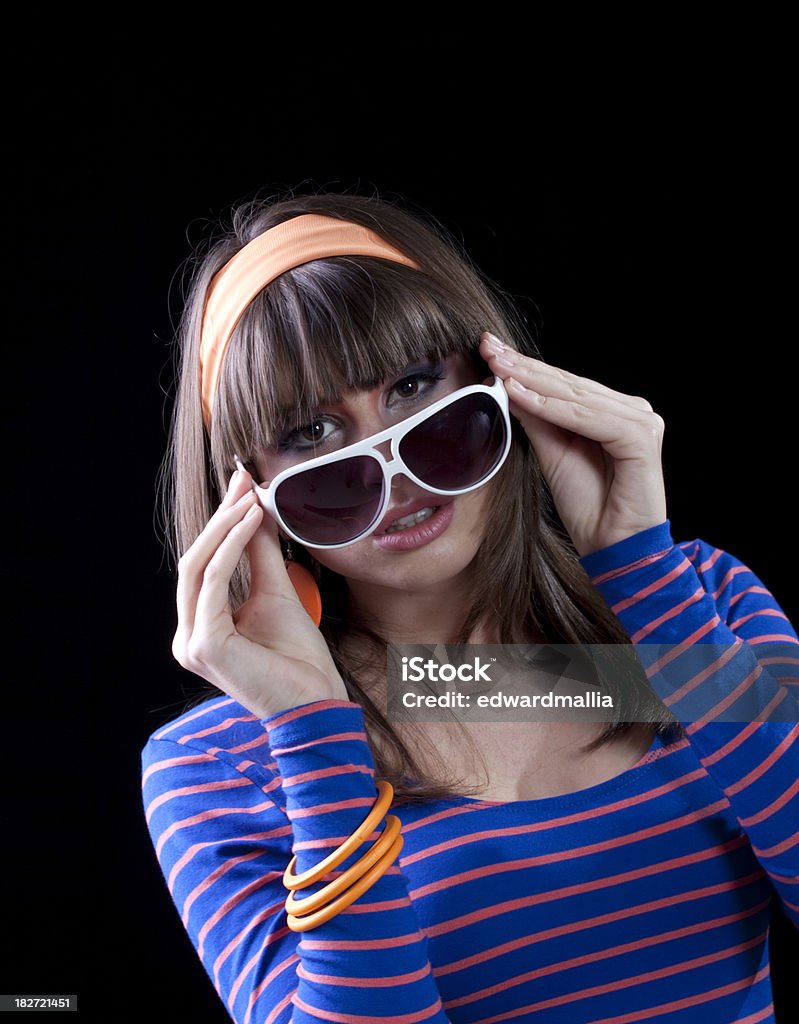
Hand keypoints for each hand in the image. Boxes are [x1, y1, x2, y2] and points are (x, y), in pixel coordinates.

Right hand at [171, 468, 349, 718]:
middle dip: (220, 517)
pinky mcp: (204, 645)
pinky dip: (231, 546)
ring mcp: (191, 643)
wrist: (317, 701)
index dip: (219, 522)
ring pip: (197, 567)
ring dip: (225, 526)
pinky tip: (251, 522)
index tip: (241, 485)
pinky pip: (213, 581)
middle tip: (244, 482)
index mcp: (200, 627)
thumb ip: (258, 553)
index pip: (201, 565)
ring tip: (250, 498)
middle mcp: (188, 636)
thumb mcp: (275, 591)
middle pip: (194, 561)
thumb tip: (254, 508)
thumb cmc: (298, 658)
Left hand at [479, 331, 667, 558]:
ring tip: (498, 366)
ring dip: (533, 380)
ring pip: (576, 396)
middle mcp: (631, 410)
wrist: (613, 548)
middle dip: (524, 365)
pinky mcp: (641, 438)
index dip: (525, 366)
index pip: (563, 383)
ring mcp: (641, 421)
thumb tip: (508, 385)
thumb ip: (538, 419)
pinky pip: (588, 418)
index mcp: (613, 411)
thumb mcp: (552, 454)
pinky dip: (553, 408)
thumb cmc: (588, 506)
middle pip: (568, 383)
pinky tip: (521, 395)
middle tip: (488, 345)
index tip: (489, 349)